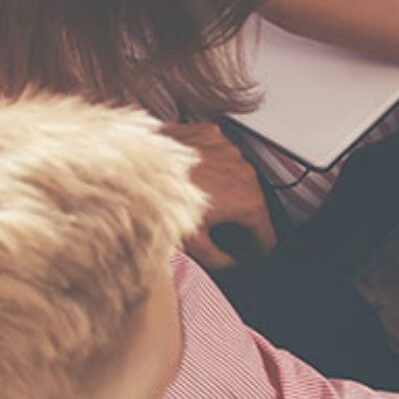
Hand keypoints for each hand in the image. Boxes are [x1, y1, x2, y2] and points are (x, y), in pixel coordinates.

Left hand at [159, 122, 277, 270]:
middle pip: (253, 206)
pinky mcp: (211, 134)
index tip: (247, 256)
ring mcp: (228, 149)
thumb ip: (221, 262)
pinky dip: (211, 166)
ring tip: (198, 201)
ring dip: (226, 191)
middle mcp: (244, 172)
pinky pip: (220, 155)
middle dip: (238, 221)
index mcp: (247, 201)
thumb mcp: (193, 245)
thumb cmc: (160, 201)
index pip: (268, 237)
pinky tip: (191, 176)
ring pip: (237, 178)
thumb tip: (232, 264)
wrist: (130, 165)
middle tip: (214, 232)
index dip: (257, 252)